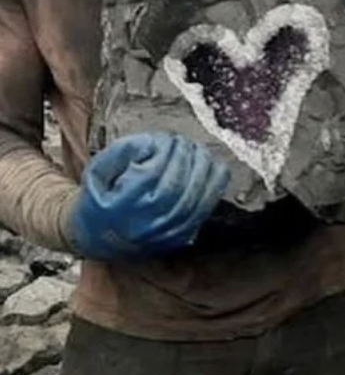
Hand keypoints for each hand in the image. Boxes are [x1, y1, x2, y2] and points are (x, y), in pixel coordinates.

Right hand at [65, 132, 230, 260]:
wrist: (98, 236)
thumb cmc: (100, 198)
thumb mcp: (98, 170)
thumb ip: (123, 151)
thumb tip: (154, 141)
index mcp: (119, 207)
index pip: (150, 175)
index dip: (164, 152)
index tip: (168, 138)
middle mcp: (143, 225)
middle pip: (176, 186)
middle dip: (185, 157)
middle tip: (184, 141)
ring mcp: (164, 234)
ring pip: (194, 200)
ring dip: (202, 168)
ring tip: (198, 151)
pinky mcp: (180, 236)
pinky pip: (205, 211)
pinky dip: (215, 187)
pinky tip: (215, 169)